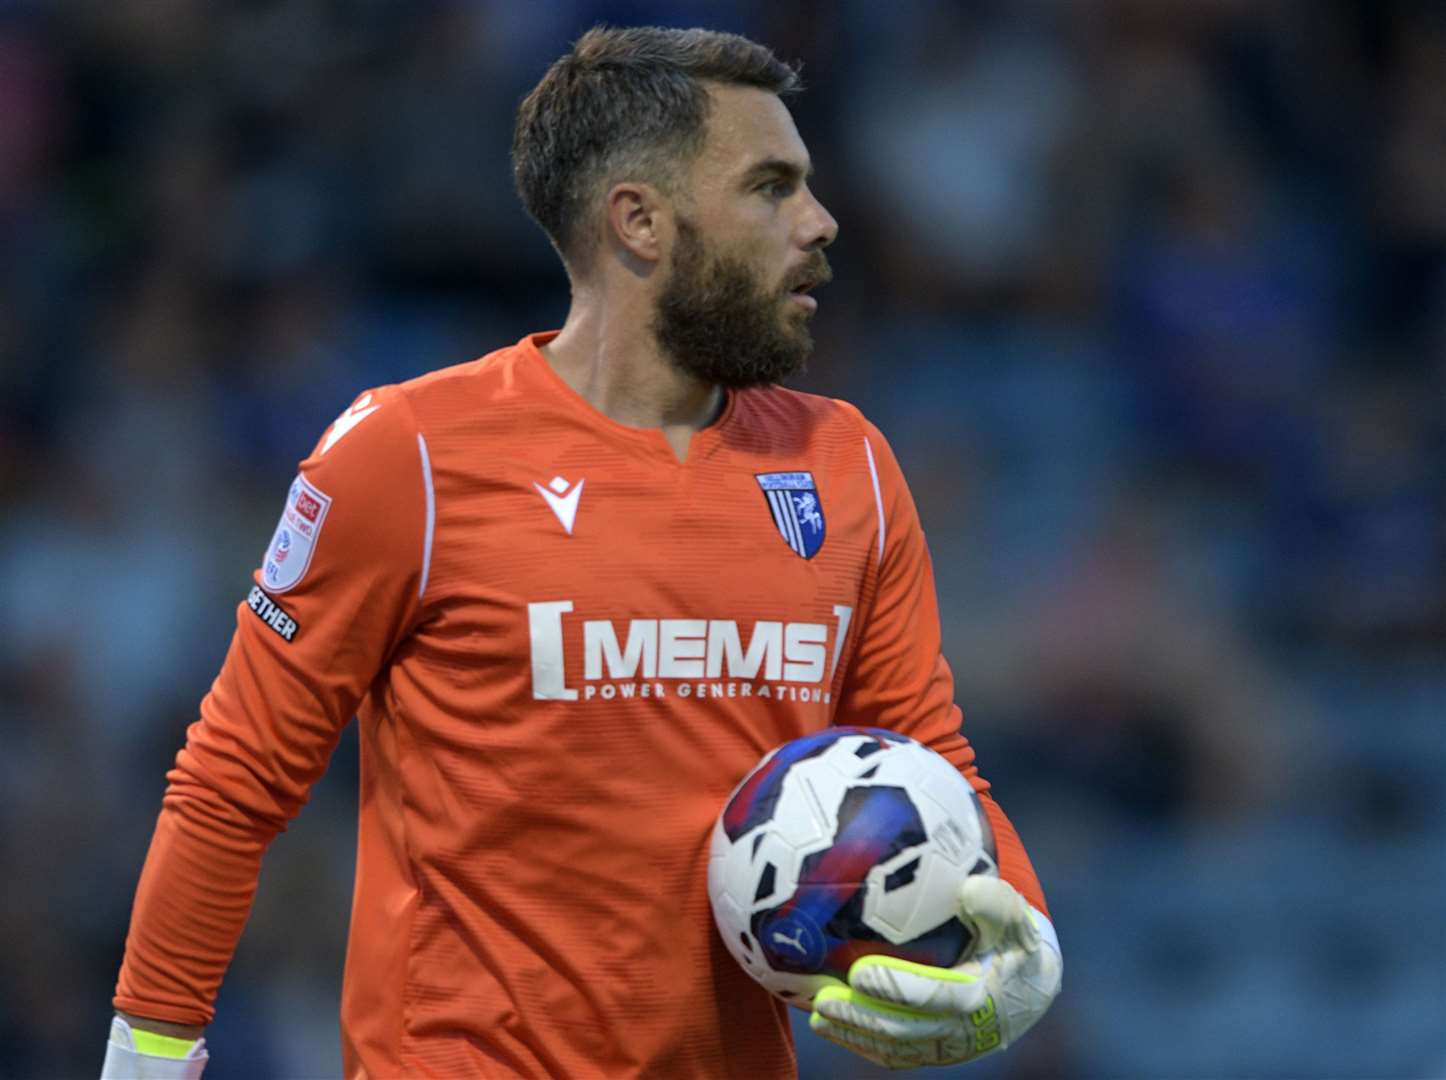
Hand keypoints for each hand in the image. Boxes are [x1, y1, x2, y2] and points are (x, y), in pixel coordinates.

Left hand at [808, 876, 1061, 1067]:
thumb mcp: (1015, 917)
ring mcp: (949, 1046)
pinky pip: (897, 1055)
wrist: (1030, 984)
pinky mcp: (936, 1052)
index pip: (935, 997)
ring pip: (896, 1048)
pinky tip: (833, 1027)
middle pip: (905, 1030)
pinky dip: (863, 1044)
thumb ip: (995, 904)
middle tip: (823, 1000)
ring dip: (854, 1034)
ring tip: (817, 1016)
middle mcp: (964, 1029)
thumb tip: (969, 889)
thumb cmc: (1014, 941)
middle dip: (860, 1017)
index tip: (858, 972)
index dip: (896, 988)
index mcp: (982, 995)